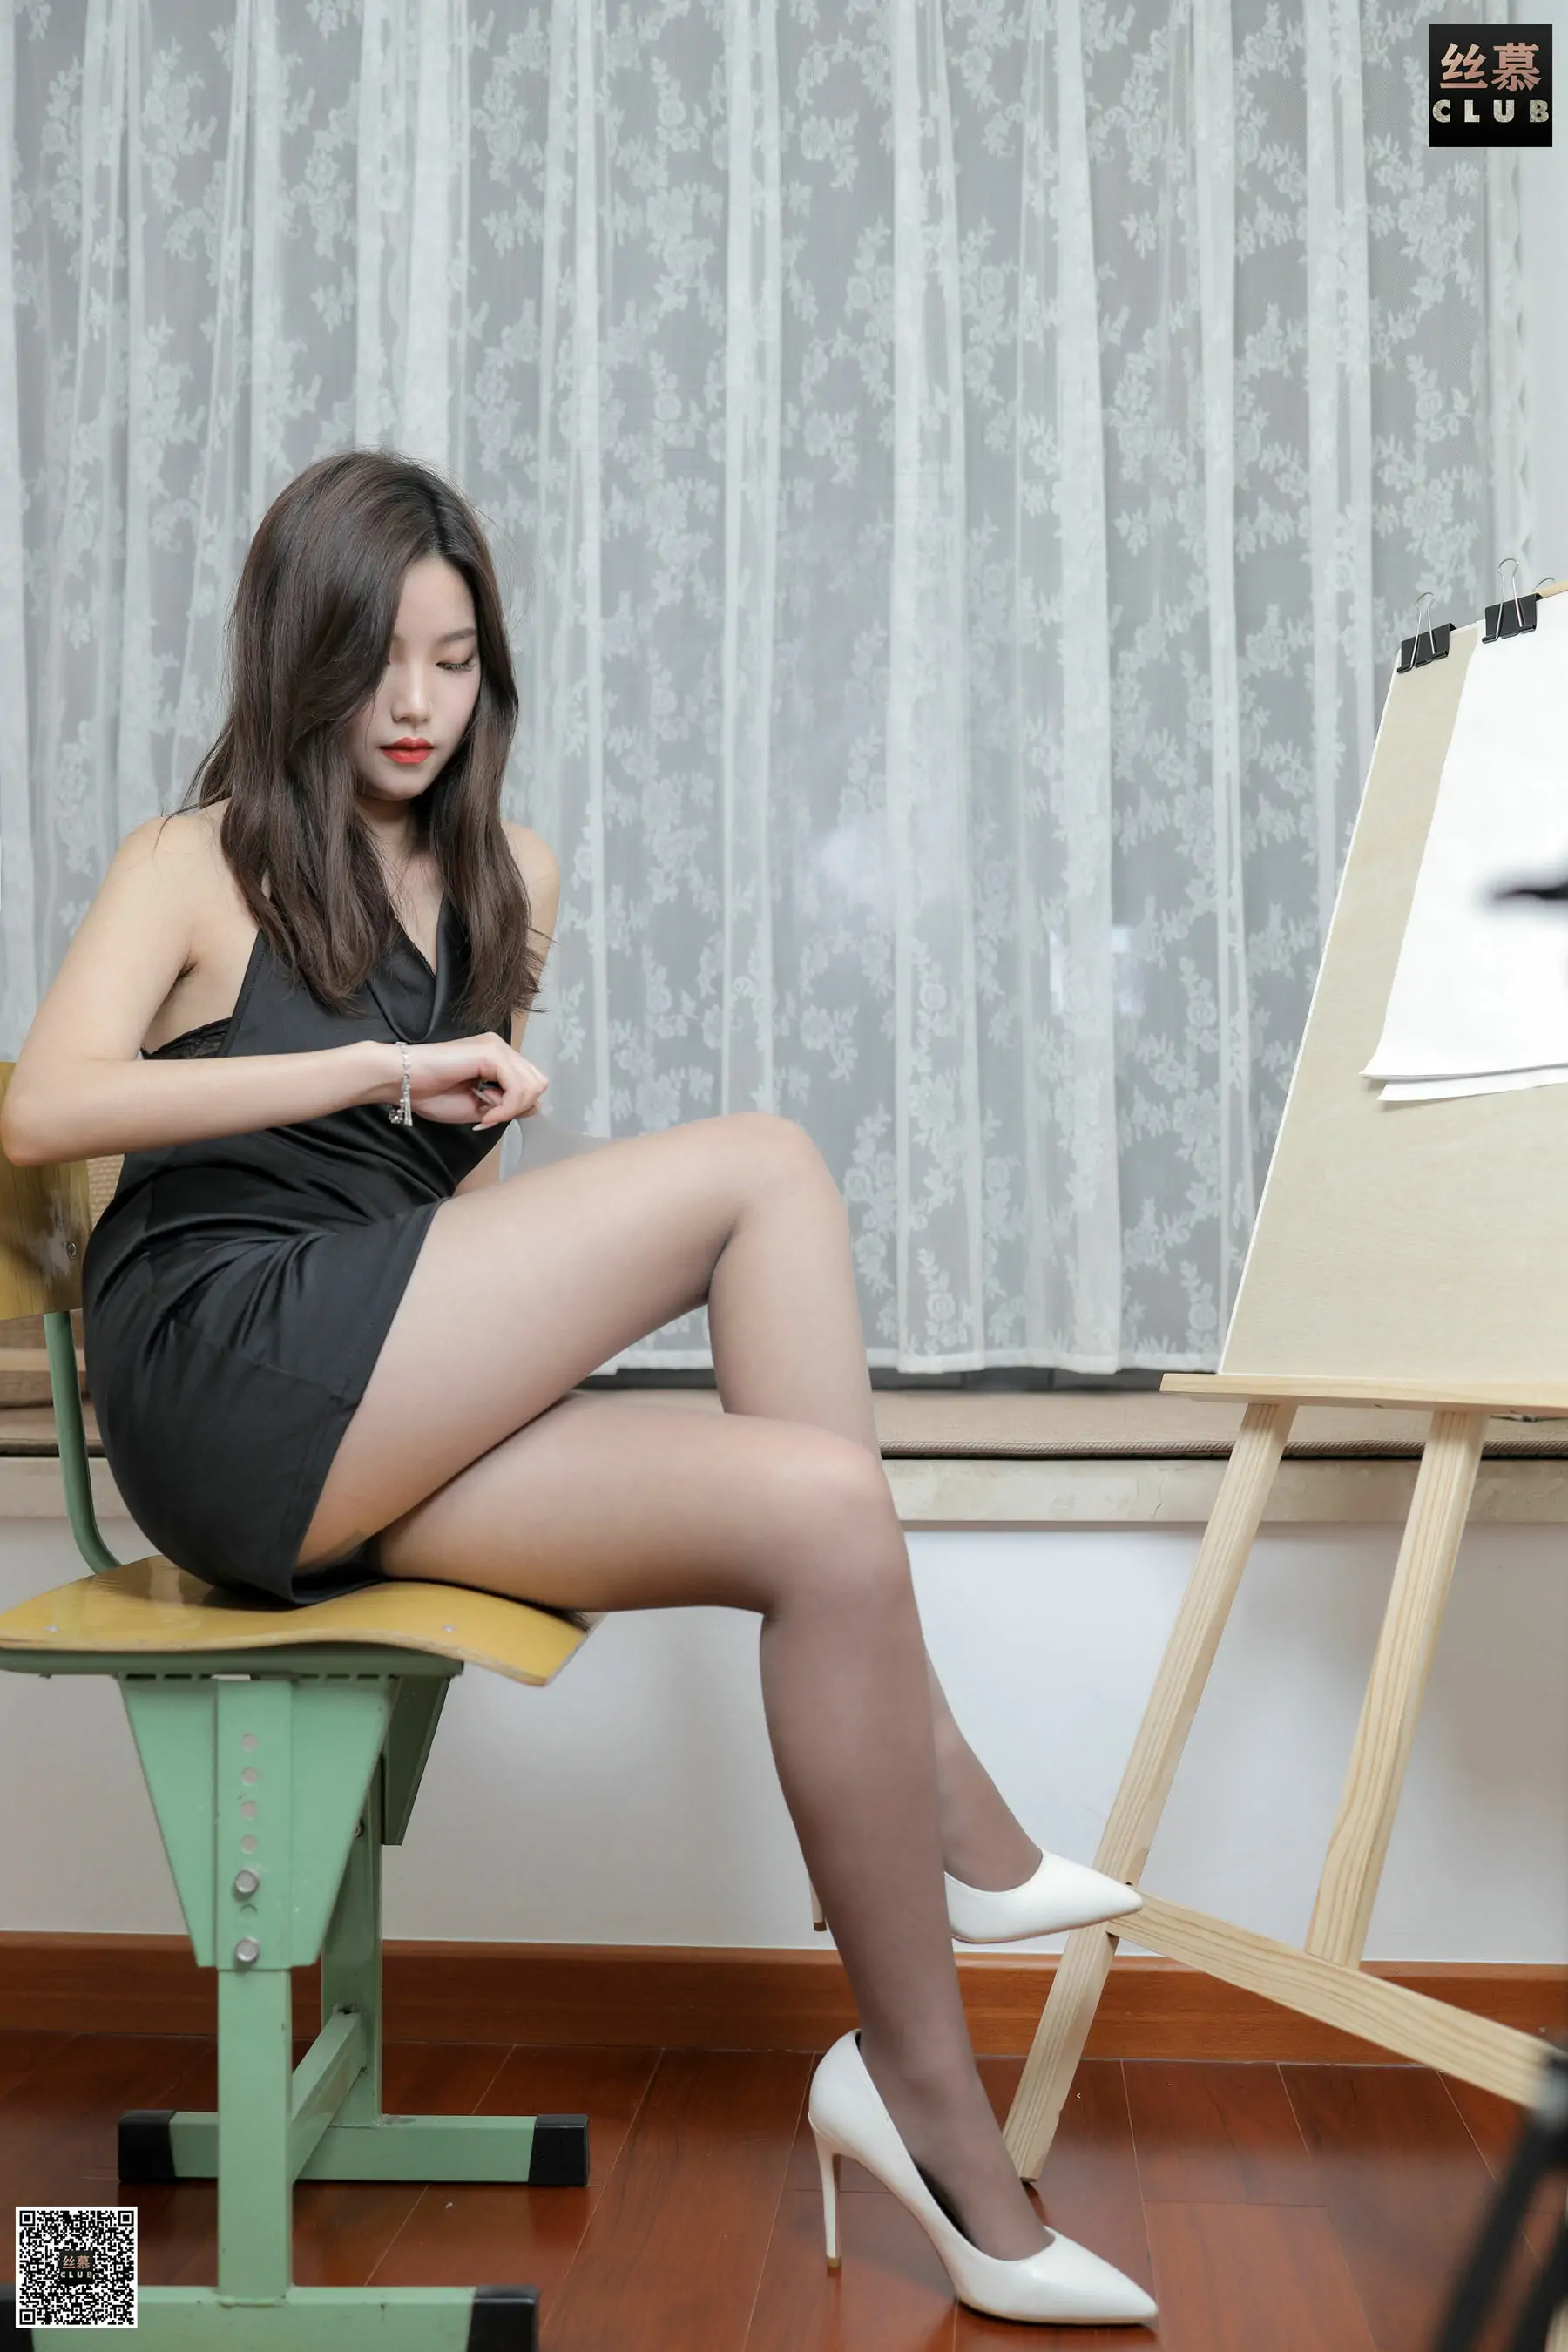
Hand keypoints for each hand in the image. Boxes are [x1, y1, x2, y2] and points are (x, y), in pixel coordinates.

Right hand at [381, 1034, 547, 1127]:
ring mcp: (497, 1047)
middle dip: (518, 1107)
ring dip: (511, 1108)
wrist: (403, 1081)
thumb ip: (507, 1106)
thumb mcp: (479, 1107)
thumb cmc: (431, 1093)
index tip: (489, 1119)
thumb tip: (535, 1107)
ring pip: (533, 1086)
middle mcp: (501, 1049)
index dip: (517, 1107)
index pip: (531, 1084)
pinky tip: (484, 1114)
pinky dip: (505, 1108)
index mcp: (499, 1059)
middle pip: (538, 1083)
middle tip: (488, 1116)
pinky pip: (518, 1088)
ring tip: (484, 1114)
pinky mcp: (491, 1052)